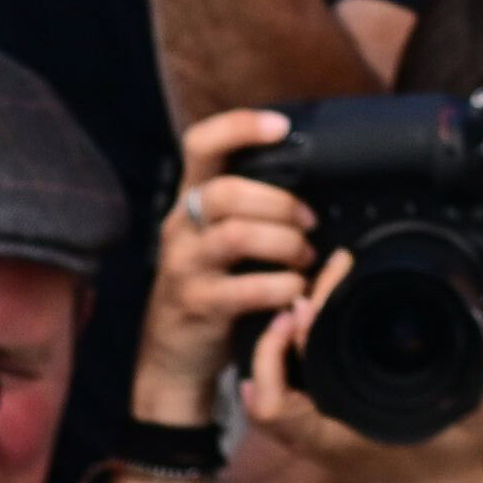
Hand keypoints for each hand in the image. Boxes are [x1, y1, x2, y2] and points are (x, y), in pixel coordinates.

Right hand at [134, 107, 316, 421]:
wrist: (173, 354)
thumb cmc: (209, 286)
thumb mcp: (214, 238)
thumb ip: (245, 207)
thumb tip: (309, 179)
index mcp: (189, 201)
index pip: (201, 145)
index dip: (239, 127)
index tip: (281, 127)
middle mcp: (180, 228)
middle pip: (226, 192)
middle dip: (280, 202)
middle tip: (309, 221)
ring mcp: (185, 267)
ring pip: (238, 235)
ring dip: (286, 243)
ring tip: (305, 257)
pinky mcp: (199, 305)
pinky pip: (249, 288)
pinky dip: (284, 286)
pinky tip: (295, 291)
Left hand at [241, 251, 482, 482]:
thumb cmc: (456, 466)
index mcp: (336, 438)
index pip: (274, 405)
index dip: (270, 359)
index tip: (298, 313)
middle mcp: (315, 433)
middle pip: (268, 378)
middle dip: (285, 326)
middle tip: (324, 279)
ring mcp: (312, 429)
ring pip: (270, 382)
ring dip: (283, 338)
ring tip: (316, 294)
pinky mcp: (320, 421)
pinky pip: (285, 388)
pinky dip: (284, 357)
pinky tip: (297, 324)